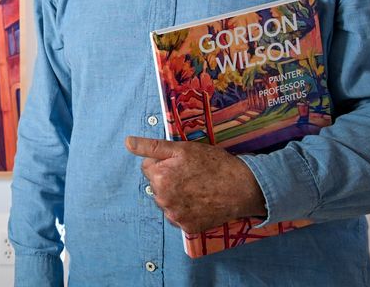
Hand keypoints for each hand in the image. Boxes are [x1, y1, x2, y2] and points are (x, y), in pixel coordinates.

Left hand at [125, 136, 266, 232]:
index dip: (164, 162)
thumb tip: (127, 143)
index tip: (181, 163)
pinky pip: (178, 215)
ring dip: (176, 195)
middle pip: (157, 184)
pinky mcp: (187, 227)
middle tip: (191, 175)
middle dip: (168, 178)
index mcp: (158, 177)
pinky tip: (200, 201)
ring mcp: (175, 215)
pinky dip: (186, 209)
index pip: (148, 167)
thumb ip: (151, 146)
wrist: (243, 187)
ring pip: (167, 200)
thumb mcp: (182, 148)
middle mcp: (163, 199)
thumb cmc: (213, 164)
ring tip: (197, 188)